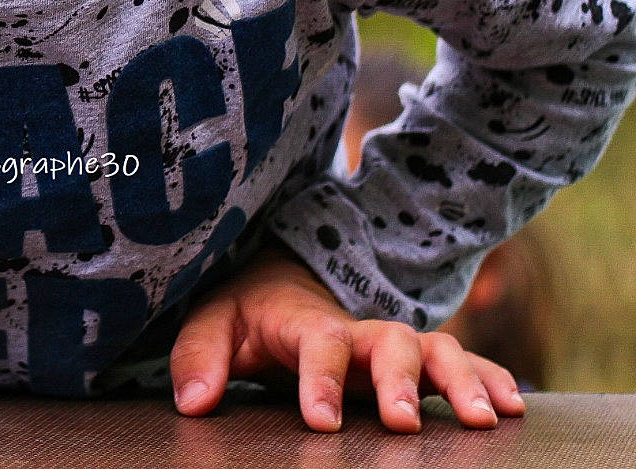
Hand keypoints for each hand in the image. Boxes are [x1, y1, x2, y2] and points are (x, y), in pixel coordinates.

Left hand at [170, 240, 528, 432]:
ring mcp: (395, 346)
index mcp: (308, 324)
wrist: (287, 284)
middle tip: (402, 424)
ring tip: (483, 421)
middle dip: (399, 381)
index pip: (318, 346)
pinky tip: (514, 408)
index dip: (320, 381)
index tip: (321, 421)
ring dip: (462, 382)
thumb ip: (198, 359)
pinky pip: (466, 363)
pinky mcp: (420, 360)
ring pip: (439, 350)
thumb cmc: (250, 315)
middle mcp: (360, 332)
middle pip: (391, 342)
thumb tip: (193, 403)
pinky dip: (492, 380)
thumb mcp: (213, 325)